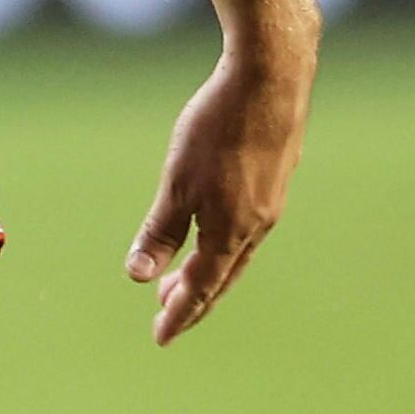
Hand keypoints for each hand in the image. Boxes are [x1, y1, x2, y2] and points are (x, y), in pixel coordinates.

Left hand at [128, 27, 311, 343]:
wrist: (271, 76)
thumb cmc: (219, 128)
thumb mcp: (177, 183)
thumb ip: (160, 231)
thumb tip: (139, 277)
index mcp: (232, 230)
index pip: (202, 286)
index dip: (179, 312)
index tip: (160, 336)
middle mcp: (258, 223)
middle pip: (222, 275)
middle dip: (194, 298)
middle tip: (166, 314)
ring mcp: (270, 200)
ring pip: (236, 251)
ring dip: (209, 270)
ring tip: (182, 279)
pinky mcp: (275, 176)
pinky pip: (247, 227)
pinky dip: (225, 243)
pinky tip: (216, 230)